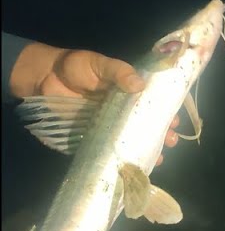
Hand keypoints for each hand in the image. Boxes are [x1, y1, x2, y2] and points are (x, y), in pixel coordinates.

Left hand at [10, 43, 180, 163]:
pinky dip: (119, 159)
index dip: (166, 113)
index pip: (152, 104)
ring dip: (146, 150)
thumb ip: (118, 72)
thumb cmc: (74, 67)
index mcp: (128, 93)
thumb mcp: (99, 64)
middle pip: (145, 125)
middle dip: (161, 135)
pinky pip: (107, 151)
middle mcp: (121, 111)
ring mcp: (106, 126)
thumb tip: (139, 84)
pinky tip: (130, 166)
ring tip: (158, 158)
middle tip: (171, 141)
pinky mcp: (89, 138)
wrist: (42, 78)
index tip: (176, 121)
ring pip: (130, 140)